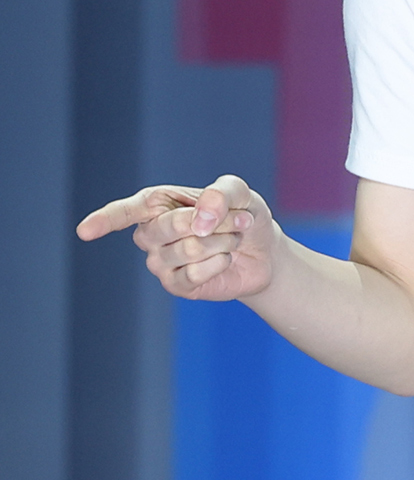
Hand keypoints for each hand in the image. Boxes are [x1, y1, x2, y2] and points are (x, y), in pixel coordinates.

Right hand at [76, 174, 277, 301]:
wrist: (262, 251)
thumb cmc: (242, 215)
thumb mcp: (240, 194)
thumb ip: (220, 194)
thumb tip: (199, 220)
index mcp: (156, 203)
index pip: (125, 212)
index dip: (104, 220)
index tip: (85, 231)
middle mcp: (150, 233)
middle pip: (168, 226)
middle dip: (215, 221)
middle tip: (238, 220)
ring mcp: (159, 262)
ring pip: (188, 249)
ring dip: (222, 241)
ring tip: (231, 239)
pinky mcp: (176, 286)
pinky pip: (192, 275)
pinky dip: (218, 263)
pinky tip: (224, 260)